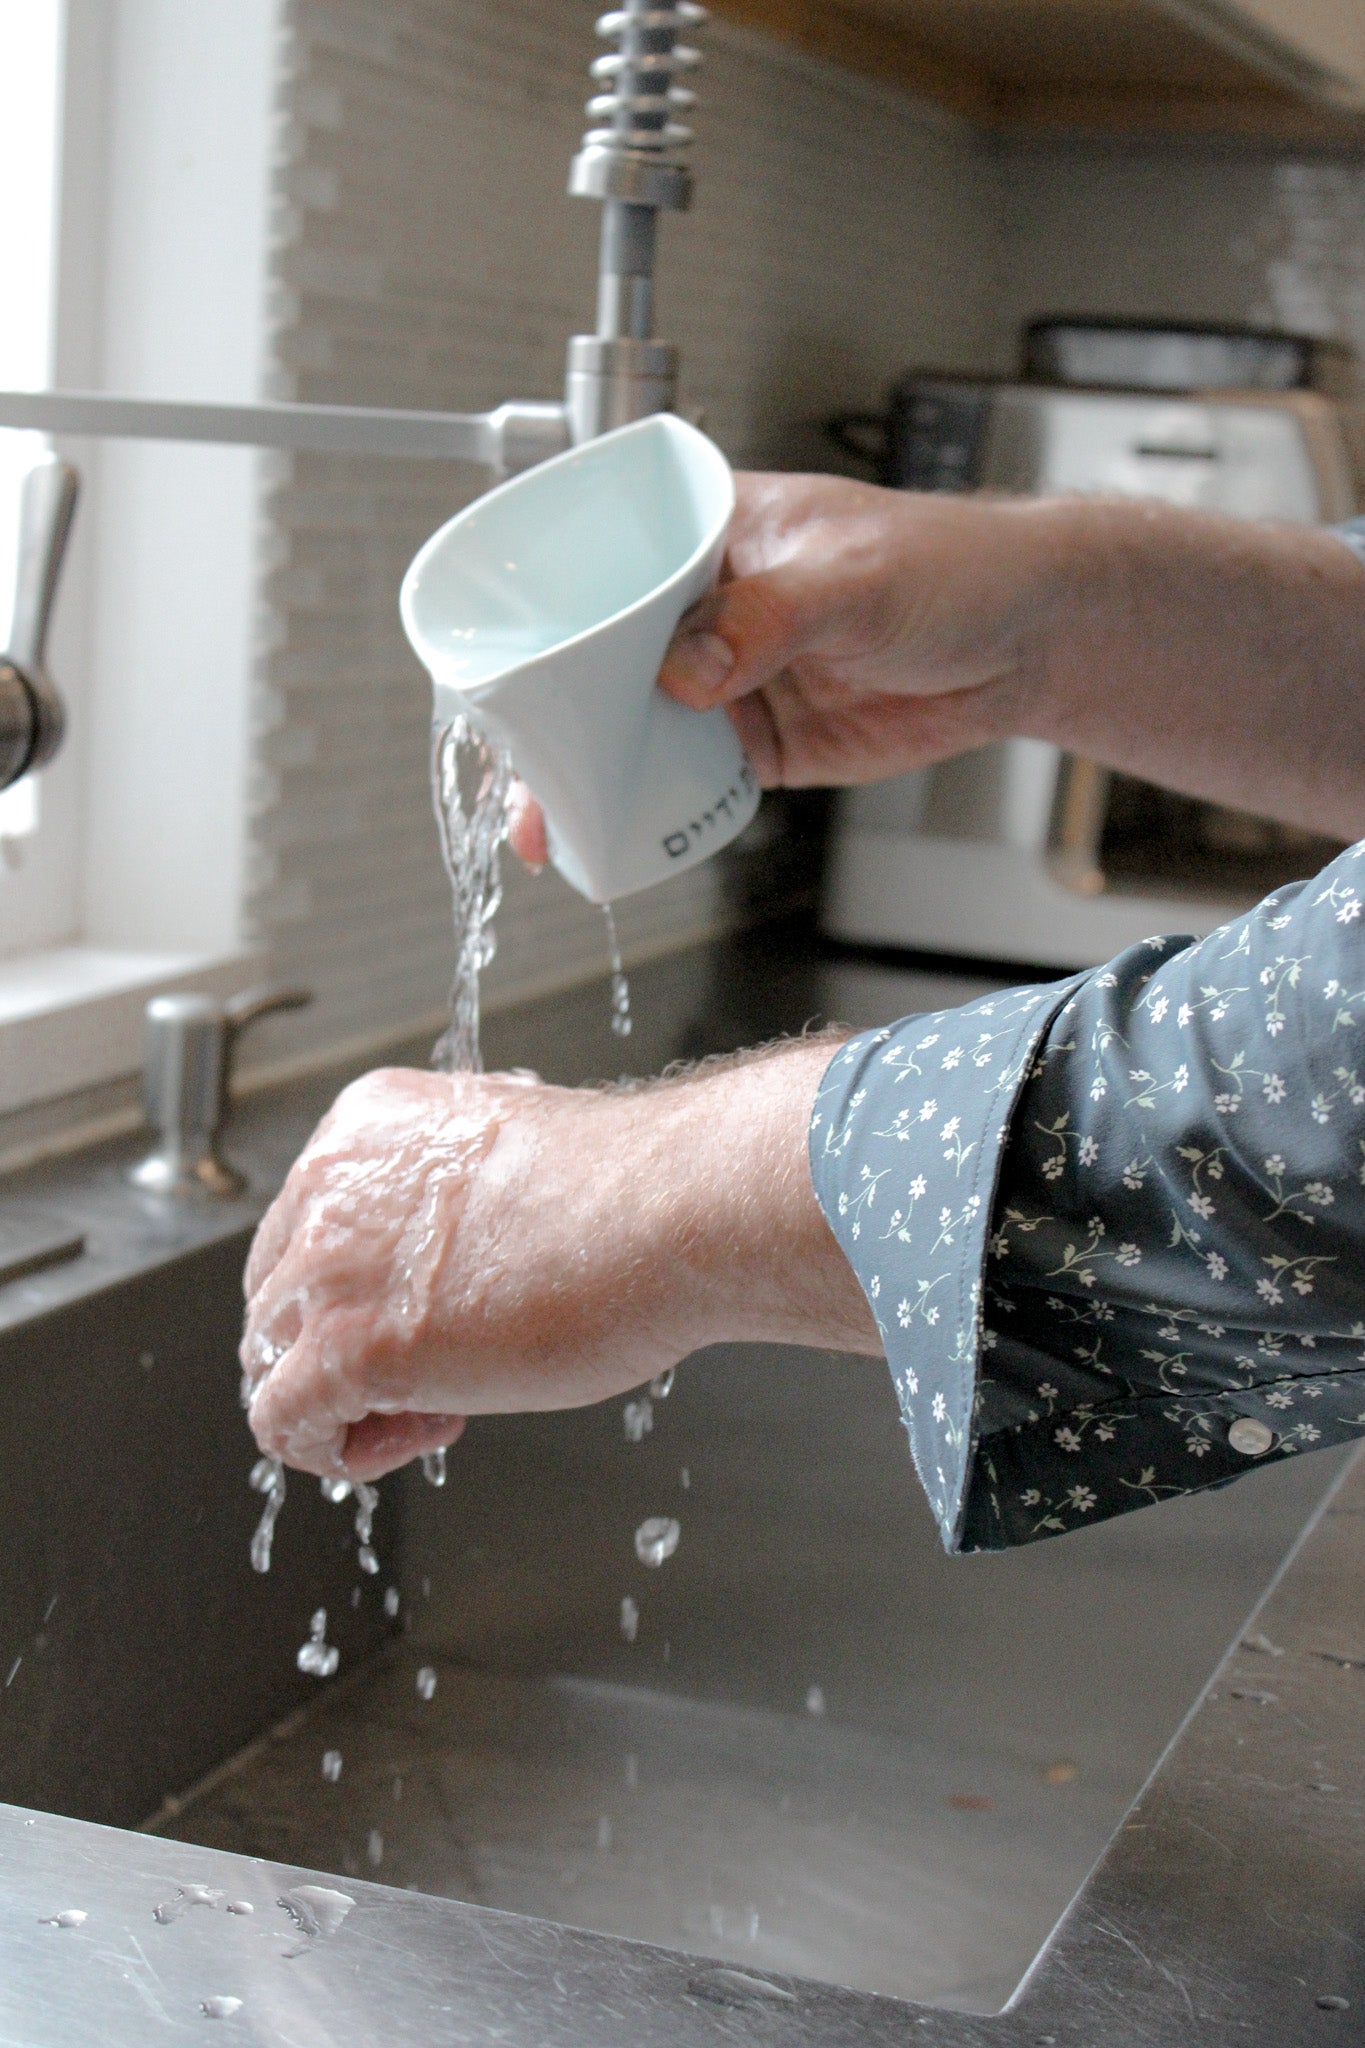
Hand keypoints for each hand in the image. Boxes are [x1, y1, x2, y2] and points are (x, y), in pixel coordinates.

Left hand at [241, 1044, 877, 1481]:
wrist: (673, 1211)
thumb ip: (449, 1210)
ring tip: (443, 1405)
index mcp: (366, 1125)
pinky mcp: (345, 1348)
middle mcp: (326, 1183)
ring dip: (349, 1399)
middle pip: (278, 1295)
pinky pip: (281, 1425)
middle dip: (348, 1347)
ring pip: (270, 1358)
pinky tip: (417, 1433)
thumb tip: (448, 1265)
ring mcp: (327, 1266)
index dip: (365, 1289)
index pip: (308, 1227)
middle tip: (443, 1371)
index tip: (441, 1312)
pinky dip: (334, 1449)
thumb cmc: (631, 1193)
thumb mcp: (509, 1168)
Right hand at [505, 471, 1062, 864]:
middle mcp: (701, 604)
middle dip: (549, 713)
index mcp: (708, 531)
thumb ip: (766, 618)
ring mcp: (724, 679)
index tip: (504, 658)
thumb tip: (687, 669)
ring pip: (632, 726)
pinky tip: (612, 831)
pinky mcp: (756, 743)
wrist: (1024, 643)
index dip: (543, 609)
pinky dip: (648, 807)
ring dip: (589, 771)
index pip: (600, 559)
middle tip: (516, 767)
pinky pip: (684, 779)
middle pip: (597, 657)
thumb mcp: (852, 580)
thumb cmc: (950, 569)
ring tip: (546, 818)